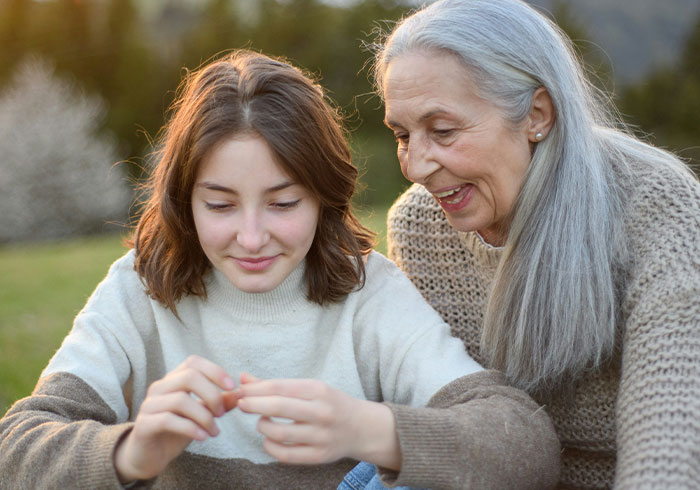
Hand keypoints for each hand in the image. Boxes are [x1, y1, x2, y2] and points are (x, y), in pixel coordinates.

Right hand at [113, 355, 238, 482]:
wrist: (148, 455)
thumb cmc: (177, 430)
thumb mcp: (201, 414)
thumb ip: (219, 402)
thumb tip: (240, 393)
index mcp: (173, 380)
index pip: (193, 362)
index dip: (214, 370)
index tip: (232, 386)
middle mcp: (159, 388)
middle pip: (189, 377)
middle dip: (212, 394)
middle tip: (222, 413)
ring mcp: (149, 405)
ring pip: (180, 400)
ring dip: (204, 416)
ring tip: (215, 431)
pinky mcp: (144, 425)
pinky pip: (168, 420)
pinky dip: (190, 428)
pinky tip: (202, 437)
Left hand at [236, 373, 399, 468]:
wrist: (361, 428)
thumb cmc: (328, 403)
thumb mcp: (309, 388)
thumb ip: (275, 385)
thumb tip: (243, 379)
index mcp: (319, 390)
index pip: (281, 387)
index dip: (256, 389)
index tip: (241, 390)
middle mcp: (322, 412)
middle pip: (279, 407)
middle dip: (254, 404)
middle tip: (241, 403)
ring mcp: (321, 436)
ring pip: (280, 433)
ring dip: (262, 426)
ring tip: (261, 422)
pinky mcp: (319, 456)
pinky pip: (285, 455)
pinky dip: (270, 447)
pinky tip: (268, 440)